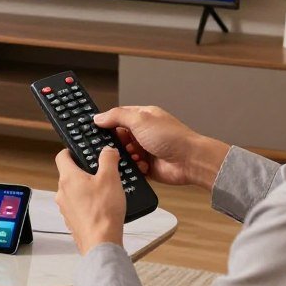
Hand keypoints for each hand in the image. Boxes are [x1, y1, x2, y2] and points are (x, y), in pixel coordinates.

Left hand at [55, 146, 124, 255]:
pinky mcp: (72, 221)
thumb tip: (107, 151)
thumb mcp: (111, 178)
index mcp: (68, 178)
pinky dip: (87, 204)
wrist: (101, 242)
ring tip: (105, 191)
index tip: (80, 150)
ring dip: (86, 189)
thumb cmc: (103, 211)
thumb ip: (108, 159)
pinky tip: (102, 207)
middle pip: (69, 174)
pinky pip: (78, 206)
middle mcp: (62, 192)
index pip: (61, 156)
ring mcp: (65, 208)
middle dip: (83, 171)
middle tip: (100, 172)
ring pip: (73, 191)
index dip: (70, 151)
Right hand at [93, 106, 229, 191]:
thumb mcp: (140, 120)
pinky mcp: (147, 166)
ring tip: (135, 155)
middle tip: (118, 145)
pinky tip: (143, 165)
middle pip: (119, 137)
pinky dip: (135, 167)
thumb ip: (116, 116)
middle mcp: (144, 133)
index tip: (95, 130)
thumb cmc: (172, 137)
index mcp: (143, 117)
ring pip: (124, 154)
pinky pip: (132, 168)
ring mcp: (146, 150)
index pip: (118, 117)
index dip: (107, 123)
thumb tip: (99, 117)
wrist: (190, 161)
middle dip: (117, 143)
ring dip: (126, 156)